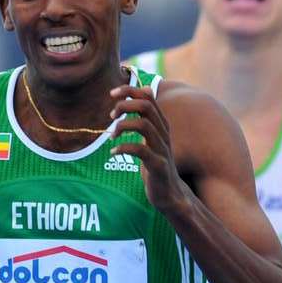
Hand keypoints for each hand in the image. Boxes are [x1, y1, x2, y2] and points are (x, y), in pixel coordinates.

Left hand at [109, 84, 184, 211]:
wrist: (170, 194)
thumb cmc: (157, 163)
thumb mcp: (152, 135)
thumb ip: (148, 115)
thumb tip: (145, 89)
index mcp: (161, 124)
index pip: (147, 97)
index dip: (129, 91)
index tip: (112, 94)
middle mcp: (164, 134)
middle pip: (146, 107)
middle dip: (125, 106)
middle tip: (112, 116)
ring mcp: (162, 149)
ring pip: (144, 125)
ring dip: (123, 126)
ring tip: (112, 136)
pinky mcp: (158, 166)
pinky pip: (140, 151)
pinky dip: (124, 148)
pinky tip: (114, 151)